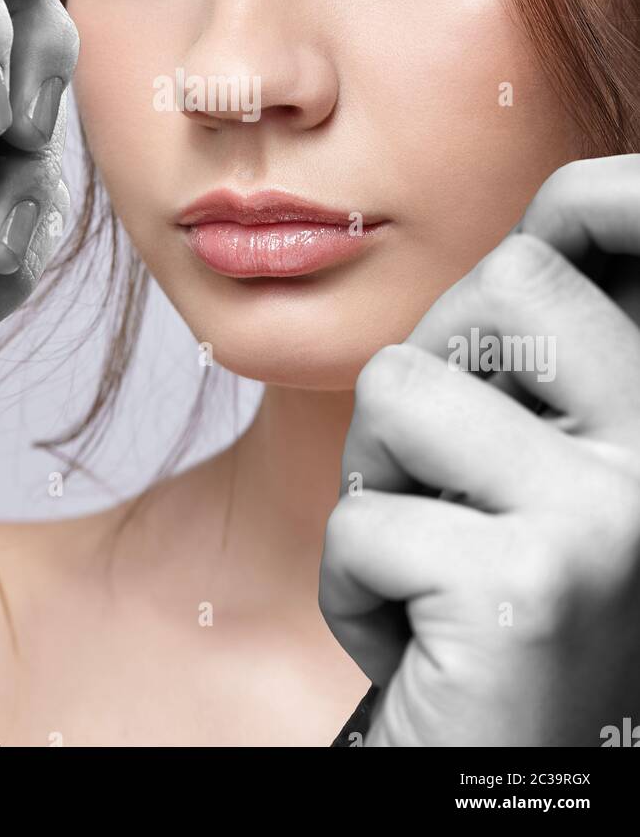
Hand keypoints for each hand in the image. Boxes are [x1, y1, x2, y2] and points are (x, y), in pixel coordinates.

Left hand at [319, 155, 639, 746]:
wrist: (501, 773)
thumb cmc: (496, 606)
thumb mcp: (533, 466)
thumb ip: (535, 358)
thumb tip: (537, 225)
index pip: (629, 237)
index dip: (604, 196)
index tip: (585, 198)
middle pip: (498, 286)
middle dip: (427, 374)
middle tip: (449, 488)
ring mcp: (610, 517)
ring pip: (400, 390)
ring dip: (376, 484)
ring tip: (433, 565)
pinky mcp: (528, 587)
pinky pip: (363, 522)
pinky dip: (357, 586)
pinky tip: (424, 641)